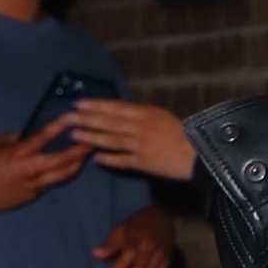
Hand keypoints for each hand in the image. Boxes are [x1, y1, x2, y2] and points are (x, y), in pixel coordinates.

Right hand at [0, 118, 90, 220]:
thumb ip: (18, 137)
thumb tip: (32, 131)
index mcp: (20, 152)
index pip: (44, 136)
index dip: (60, 125)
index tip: (73, 117)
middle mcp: (31, 169)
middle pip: (63, 160)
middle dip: (80, 151)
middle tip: (93, 141)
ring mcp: (35, 185)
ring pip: (63, 175)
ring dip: (76, 165)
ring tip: (86, 156)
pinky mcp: (34, 195)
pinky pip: (51, 183)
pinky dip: (59, 174)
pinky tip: (67, 168)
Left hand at [66, 99, 197, 181]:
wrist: (197, 153)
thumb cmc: (183, 132)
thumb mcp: (161, 115)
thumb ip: (142, 114)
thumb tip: (122, 112)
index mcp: (145, 113)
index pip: (115, 108)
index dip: (96, 105)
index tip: (80, 103)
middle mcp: (140, 127)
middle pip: (109, 122)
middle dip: (88, 120)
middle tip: (69, 118)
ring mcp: (140, 145)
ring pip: (111, 140)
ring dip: (92, 138)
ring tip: (75, 136)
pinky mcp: (144, 163)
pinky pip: (122, 160)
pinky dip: (109, 159)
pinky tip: (96, 158)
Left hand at [95, 203, 175, 267]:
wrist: (162, 219)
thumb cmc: (136, 226)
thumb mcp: (121, 228)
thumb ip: (110, 243)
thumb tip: (96, 254)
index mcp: (137, 237)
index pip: (130, 253)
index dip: (122, 265)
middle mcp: (150, 248)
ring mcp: (159, 257)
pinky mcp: (166, 264)